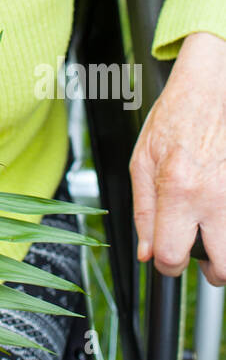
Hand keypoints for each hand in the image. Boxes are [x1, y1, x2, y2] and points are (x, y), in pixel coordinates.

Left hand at [129, 30, 225, 285]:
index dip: (166, 264)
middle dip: (212, 271)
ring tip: (215, 235)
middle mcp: (214, 196)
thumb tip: (146, 252)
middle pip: (223, 268)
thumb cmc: (176, 118)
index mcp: (179, 189)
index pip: (172, 256)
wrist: (211, 89)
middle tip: (203, 257)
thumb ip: (143, 211)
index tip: (168, 258)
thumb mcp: (142, 161)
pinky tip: (221, 210)